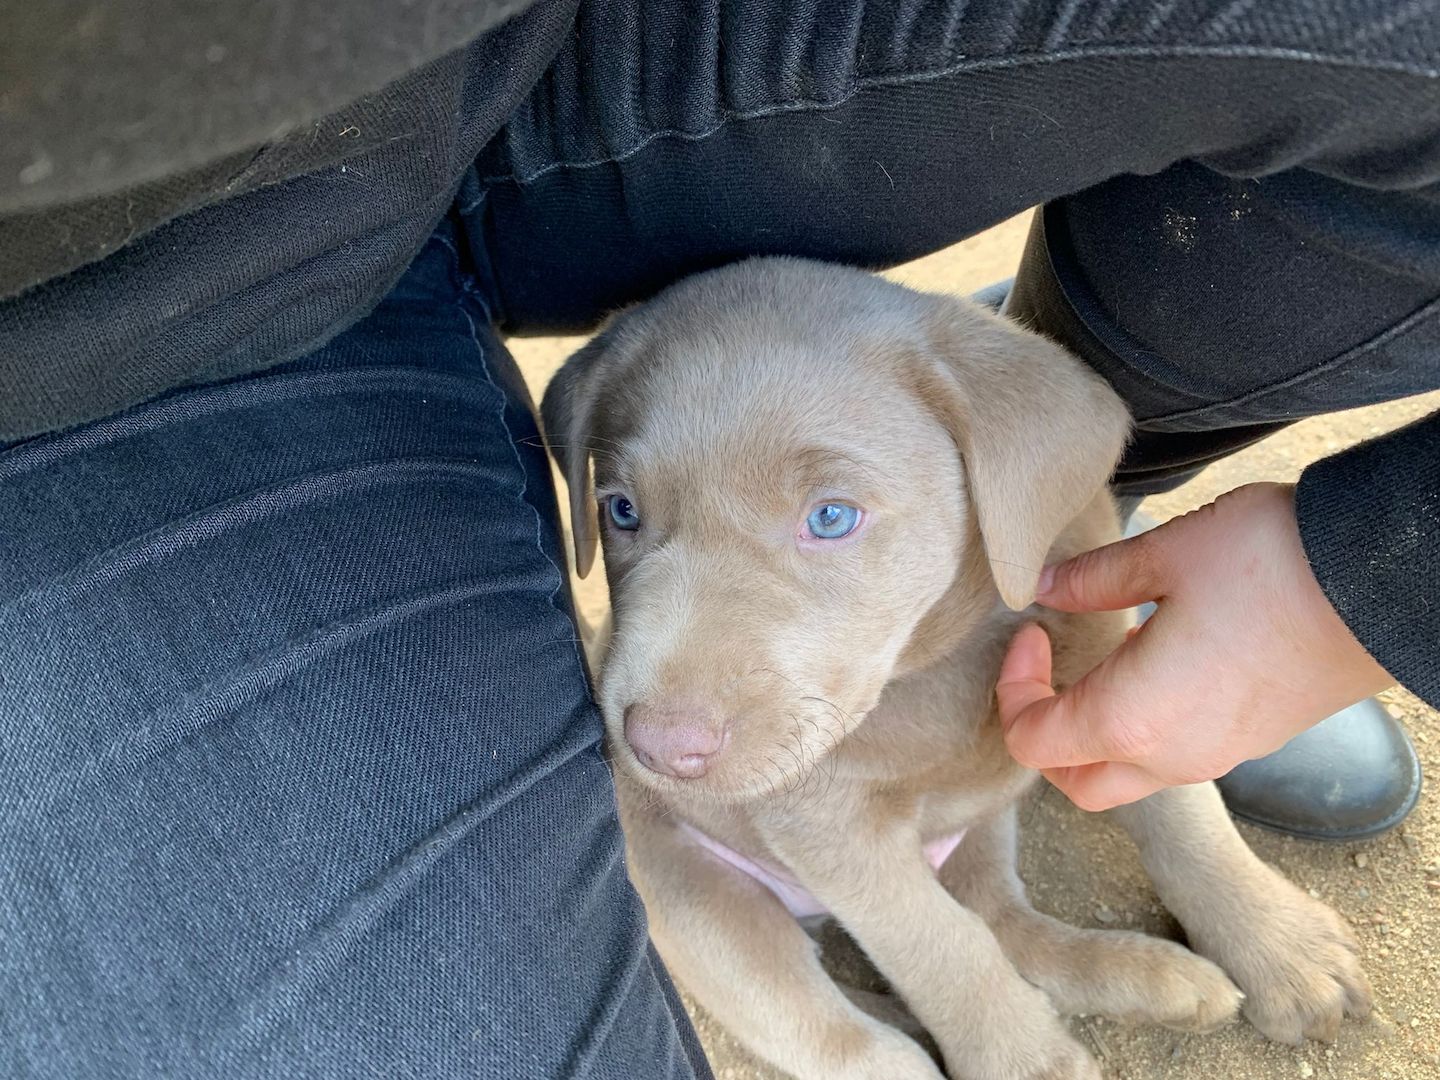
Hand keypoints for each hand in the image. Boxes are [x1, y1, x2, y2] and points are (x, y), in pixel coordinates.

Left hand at [996, 482, 1394, 810]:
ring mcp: (1217, 758)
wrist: (1382, 581)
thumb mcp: (1162, 554)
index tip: (1030, 636)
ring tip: (1097, 660)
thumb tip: (1044, 588)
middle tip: (1048, 669)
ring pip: (1127, 777)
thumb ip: (1091, 579)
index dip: (1012, 691)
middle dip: (1045, 735)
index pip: (1032, 743)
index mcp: (1131, 719)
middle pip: (1076, 782)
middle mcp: (1170, 757)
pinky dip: (1141, 730)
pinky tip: (1150, 664)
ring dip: (1093, 735)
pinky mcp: (1251, 743)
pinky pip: (1174, 759)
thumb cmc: (1269, 564)